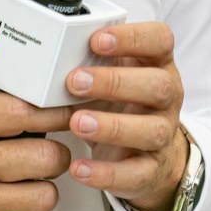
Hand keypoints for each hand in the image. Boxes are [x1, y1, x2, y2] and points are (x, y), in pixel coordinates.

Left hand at [65, 22, 189, 210]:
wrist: (147, 151)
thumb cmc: (121, 102)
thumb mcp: (109, 76)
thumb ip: (88, 65)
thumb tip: (43, 63)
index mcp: (158, 64)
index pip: (160, 40)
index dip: (133, 38)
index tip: (96, 40)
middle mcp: (167, 97)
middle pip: (157, 85)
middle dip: (114, 82)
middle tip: (75, 82)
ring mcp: (164, 134)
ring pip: (150, 130)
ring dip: (111, 127)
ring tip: (77, 123)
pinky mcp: (152, 169)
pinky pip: (134, 173)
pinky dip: (105, 172)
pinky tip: (79, 167)